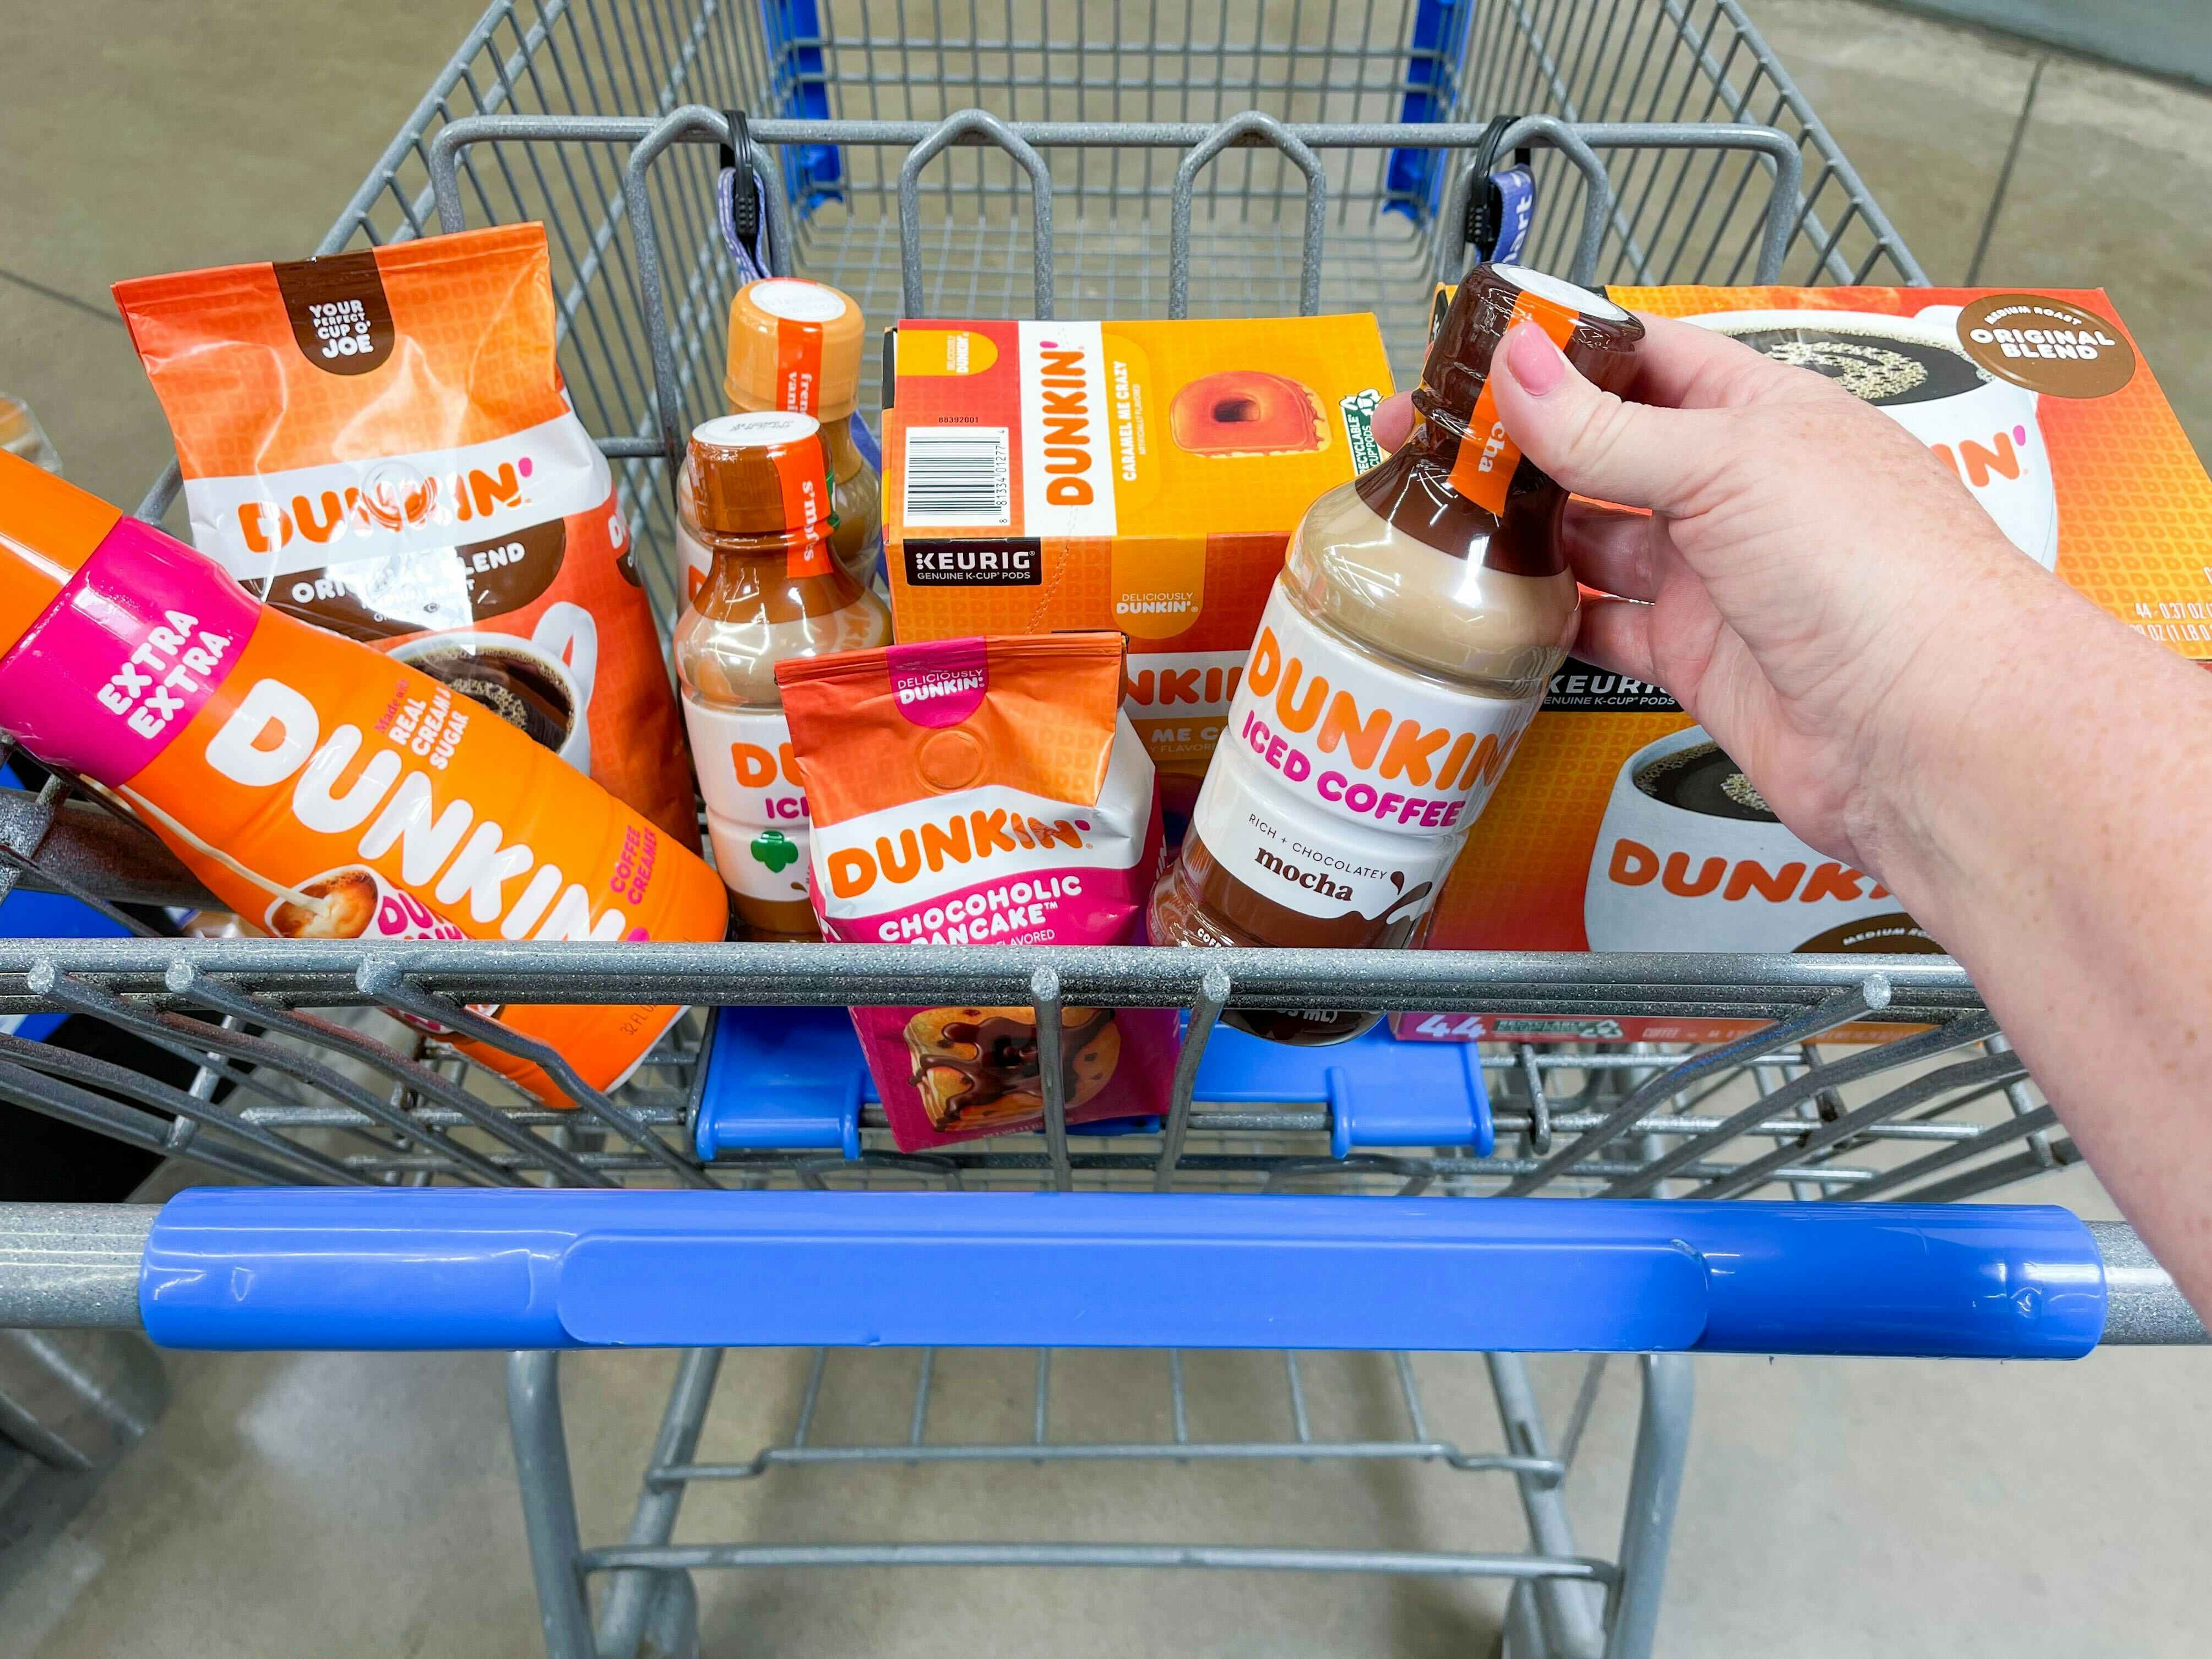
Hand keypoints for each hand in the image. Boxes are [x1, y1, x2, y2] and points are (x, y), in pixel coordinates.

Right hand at [1377, 315, 2062, 876]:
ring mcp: (1715, 579)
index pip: (1646, 356)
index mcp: (1764, 413)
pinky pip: (1600, 630)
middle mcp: (1739, 490)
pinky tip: (1491, 608)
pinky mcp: (1695, 660)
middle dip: (1516, 446)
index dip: (1562, 350)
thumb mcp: (1729, 466)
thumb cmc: (1876, 572)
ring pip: (1592, 541)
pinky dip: (1547, 620)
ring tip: (1433, 519)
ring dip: (1520, 531)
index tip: (1475, 355)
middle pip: (1605, 449)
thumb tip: (1514, 361)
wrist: (1931, 734)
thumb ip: (1608, 427)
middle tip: (1421, 445)